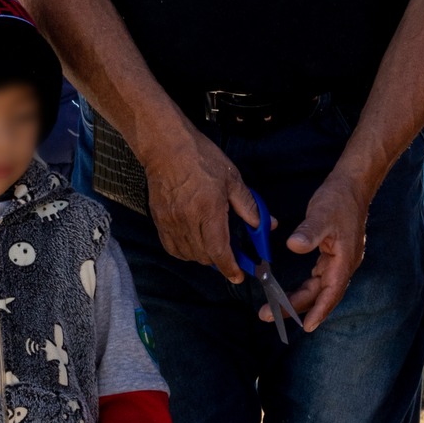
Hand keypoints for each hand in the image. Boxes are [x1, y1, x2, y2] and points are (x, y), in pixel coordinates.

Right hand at [139, 121, 254, 282]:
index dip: (230, 268)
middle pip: (204, 256)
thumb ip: (249, 205)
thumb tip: (264, 225)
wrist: (166, 146)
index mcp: (208, 210)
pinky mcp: (159, 219)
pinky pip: (172, 247)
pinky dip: (184, 251)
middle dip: (219, 261)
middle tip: (229, 254)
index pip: (219, 251)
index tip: (237, 276)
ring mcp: (171, 221)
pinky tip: (192, 243)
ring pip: (188, 254)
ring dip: (202, 256)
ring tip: (211, 246)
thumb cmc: (200, 157)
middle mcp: (187, 220)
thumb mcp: (232, 178)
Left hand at [283, 170, 372, 330]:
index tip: (306, 327)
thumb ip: (309, 233)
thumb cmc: (339, 200)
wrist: (352, 186)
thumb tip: (294, 246)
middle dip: (297, 307)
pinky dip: (307, 288)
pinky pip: (319, 278)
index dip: (319, 310)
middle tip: (269, 315)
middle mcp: (344, 265)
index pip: (331, 292)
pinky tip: (292, 292)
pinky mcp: (333, 255)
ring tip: (276, 308)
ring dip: (300, 299)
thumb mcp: (321, 215)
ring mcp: (339, 261)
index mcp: (344, 260)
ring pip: (319, 288)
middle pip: (321, 294)